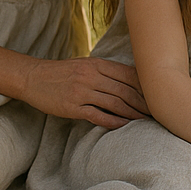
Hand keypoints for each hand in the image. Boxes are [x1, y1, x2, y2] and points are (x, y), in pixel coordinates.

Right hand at [21, 57, 148, 128]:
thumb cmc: (63, 72)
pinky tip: (123, 126)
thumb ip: (106, 71)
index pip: (128, 75)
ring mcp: (81, 91)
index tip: (157, 96)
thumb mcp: (86, 65)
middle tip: (156, 112)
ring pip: (115, 104)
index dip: (145, 87)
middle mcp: (91, 76)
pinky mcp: (72, 107)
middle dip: (143, 103)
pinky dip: (113, 121)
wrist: (33, 77)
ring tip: (144, 121)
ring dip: (132, 114)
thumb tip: (132, 81)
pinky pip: (97, 115)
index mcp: (97, 64)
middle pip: (125, 90)